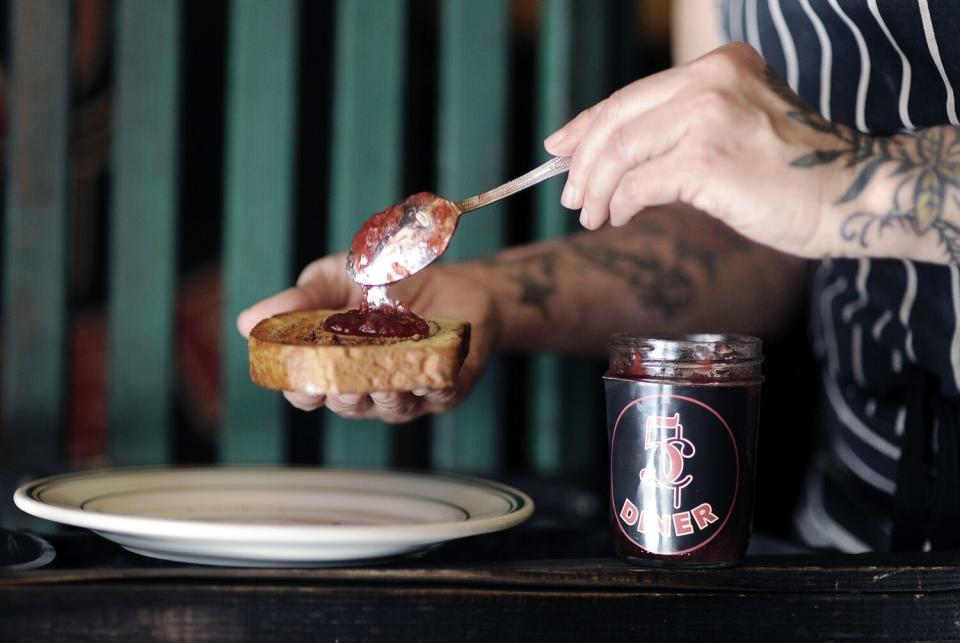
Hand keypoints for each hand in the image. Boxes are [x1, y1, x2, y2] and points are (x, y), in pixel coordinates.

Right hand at [237, 254, 499, 423]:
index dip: (300, 391)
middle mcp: (369, 389)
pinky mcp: (449, 387)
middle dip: (343, 395)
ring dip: (386, 395)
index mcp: (337, 368)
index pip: (309, 395)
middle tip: (342, 381)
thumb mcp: (333, 280)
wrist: (451, 279)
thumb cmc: (387, 283)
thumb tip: (247, 323)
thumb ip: (298, 302)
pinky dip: (435, 388)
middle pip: (348, 405)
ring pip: (391, 407)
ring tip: (384, 379)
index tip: (297, 380)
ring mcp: (409, 392)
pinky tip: (432, 378)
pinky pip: (440, 396)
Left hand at [545, 42, 854, 258]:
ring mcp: (710, 115)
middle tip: (572, 196)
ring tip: (591, 216)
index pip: (633, 94)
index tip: (560, 149)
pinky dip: (621, 204)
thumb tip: (613, 160)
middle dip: (583, 162)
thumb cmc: (796, 172)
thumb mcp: (739, 127)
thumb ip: (684, 129)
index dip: (588, 124)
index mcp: (719, 65)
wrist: (854, 196)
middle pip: (617, 118)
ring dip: (597, 188)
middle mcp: (712, 79)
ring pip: (621, 151)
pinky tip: (620, 217)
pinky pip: (640, 183)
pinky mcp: (708, 159)